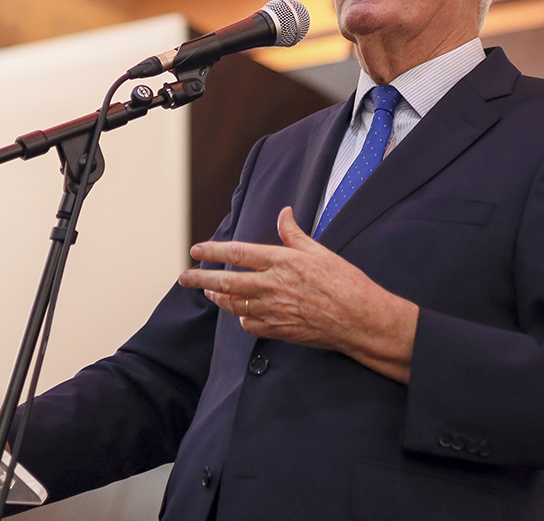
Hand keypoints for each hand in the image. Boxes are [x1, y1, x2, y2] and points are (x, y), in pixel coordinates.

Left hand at [178, 206, 417, 382]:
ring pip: (234, 305)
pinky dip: (242, 319)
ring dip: (218, 298)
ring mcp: (274, 310)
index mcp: (282, 261)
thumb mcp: (320, 251)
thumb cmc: (345, 282)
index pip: (238, 252)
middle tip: (184, 277)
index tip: (196, 250)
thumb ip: (295, 234)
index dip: (213, 250)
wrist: (360, 319)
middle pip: (226, 281)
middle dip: (201, 278)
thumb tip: (284, 213)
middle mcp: (273, 286)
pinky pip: (250, 325)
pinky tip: (242, 314)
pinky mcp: (279, 330)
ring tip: (209, 292)